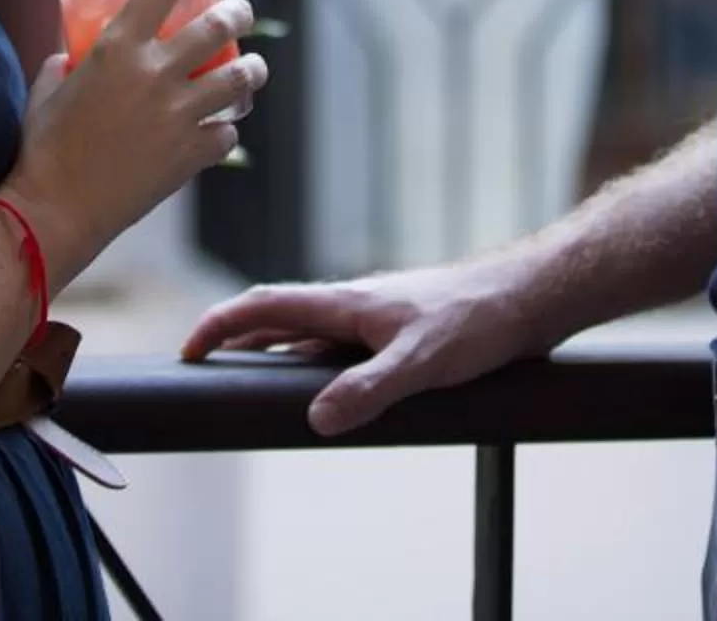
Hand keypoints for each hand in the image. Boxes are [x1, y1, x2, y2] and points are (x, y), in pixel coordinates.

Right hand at [0, 0, 264, 282]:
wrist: (54, 209)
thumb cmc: (43, 148)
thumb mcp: (47, 90)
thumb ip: (64, 64)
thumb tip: (71, 57)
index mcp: (116, 48)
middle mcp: (154, 73)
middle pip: (218, 24)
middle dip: (239, 10)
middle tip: (240, 9)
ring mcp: (178, 114)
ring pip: (240, 76)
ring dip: (251, 68)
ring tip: (251, 68)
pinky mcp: (191, 153)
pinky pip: (226, 131)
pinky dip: (224, 128)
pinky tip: (217, 129)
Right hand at [178, 254, 542, 436]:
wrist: (528, 298)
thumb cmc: (477, 318)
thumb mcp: (420, 361)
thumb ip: (368, 389)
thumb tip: (316, 419)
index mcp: (345, 302)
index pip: (264, 304)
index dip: (220, 323)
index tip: (188, 350)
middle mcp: (352, 306)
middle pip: (278, 319)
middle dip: (237, 342)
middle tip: (206, 373)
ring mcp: (374, 320)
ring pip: (309, 337)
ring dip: (276, 356)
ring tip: (253, 388)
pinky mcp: (398, 335)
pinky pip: (341, 350)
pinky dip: (318, 368)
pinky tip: (329, 393)